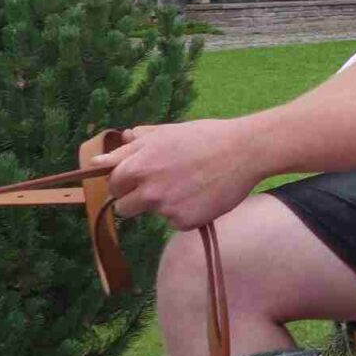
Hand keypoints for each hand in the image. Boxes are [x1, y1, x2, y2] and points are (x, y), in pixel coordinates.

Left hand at [96, 119, 263, 228]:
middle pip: (123, 207)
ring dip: (162, 206)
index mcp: (138, 164)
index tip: (137, 180)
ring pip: (150, 215)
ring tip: (187, 188)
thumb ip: (135, 144)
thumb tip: (109, 150)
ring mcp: (165, 207)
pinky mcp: (183, 221)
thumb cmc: (206, 137)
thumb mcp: (168, 132)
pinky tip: (202, 196)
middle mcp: (147, 188)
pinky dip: (186, 213)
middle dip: (137, 199)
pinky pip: (175, 222)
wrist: (245, 151)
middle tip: (164, 186)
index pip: (113, 184)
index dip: (125, 182)